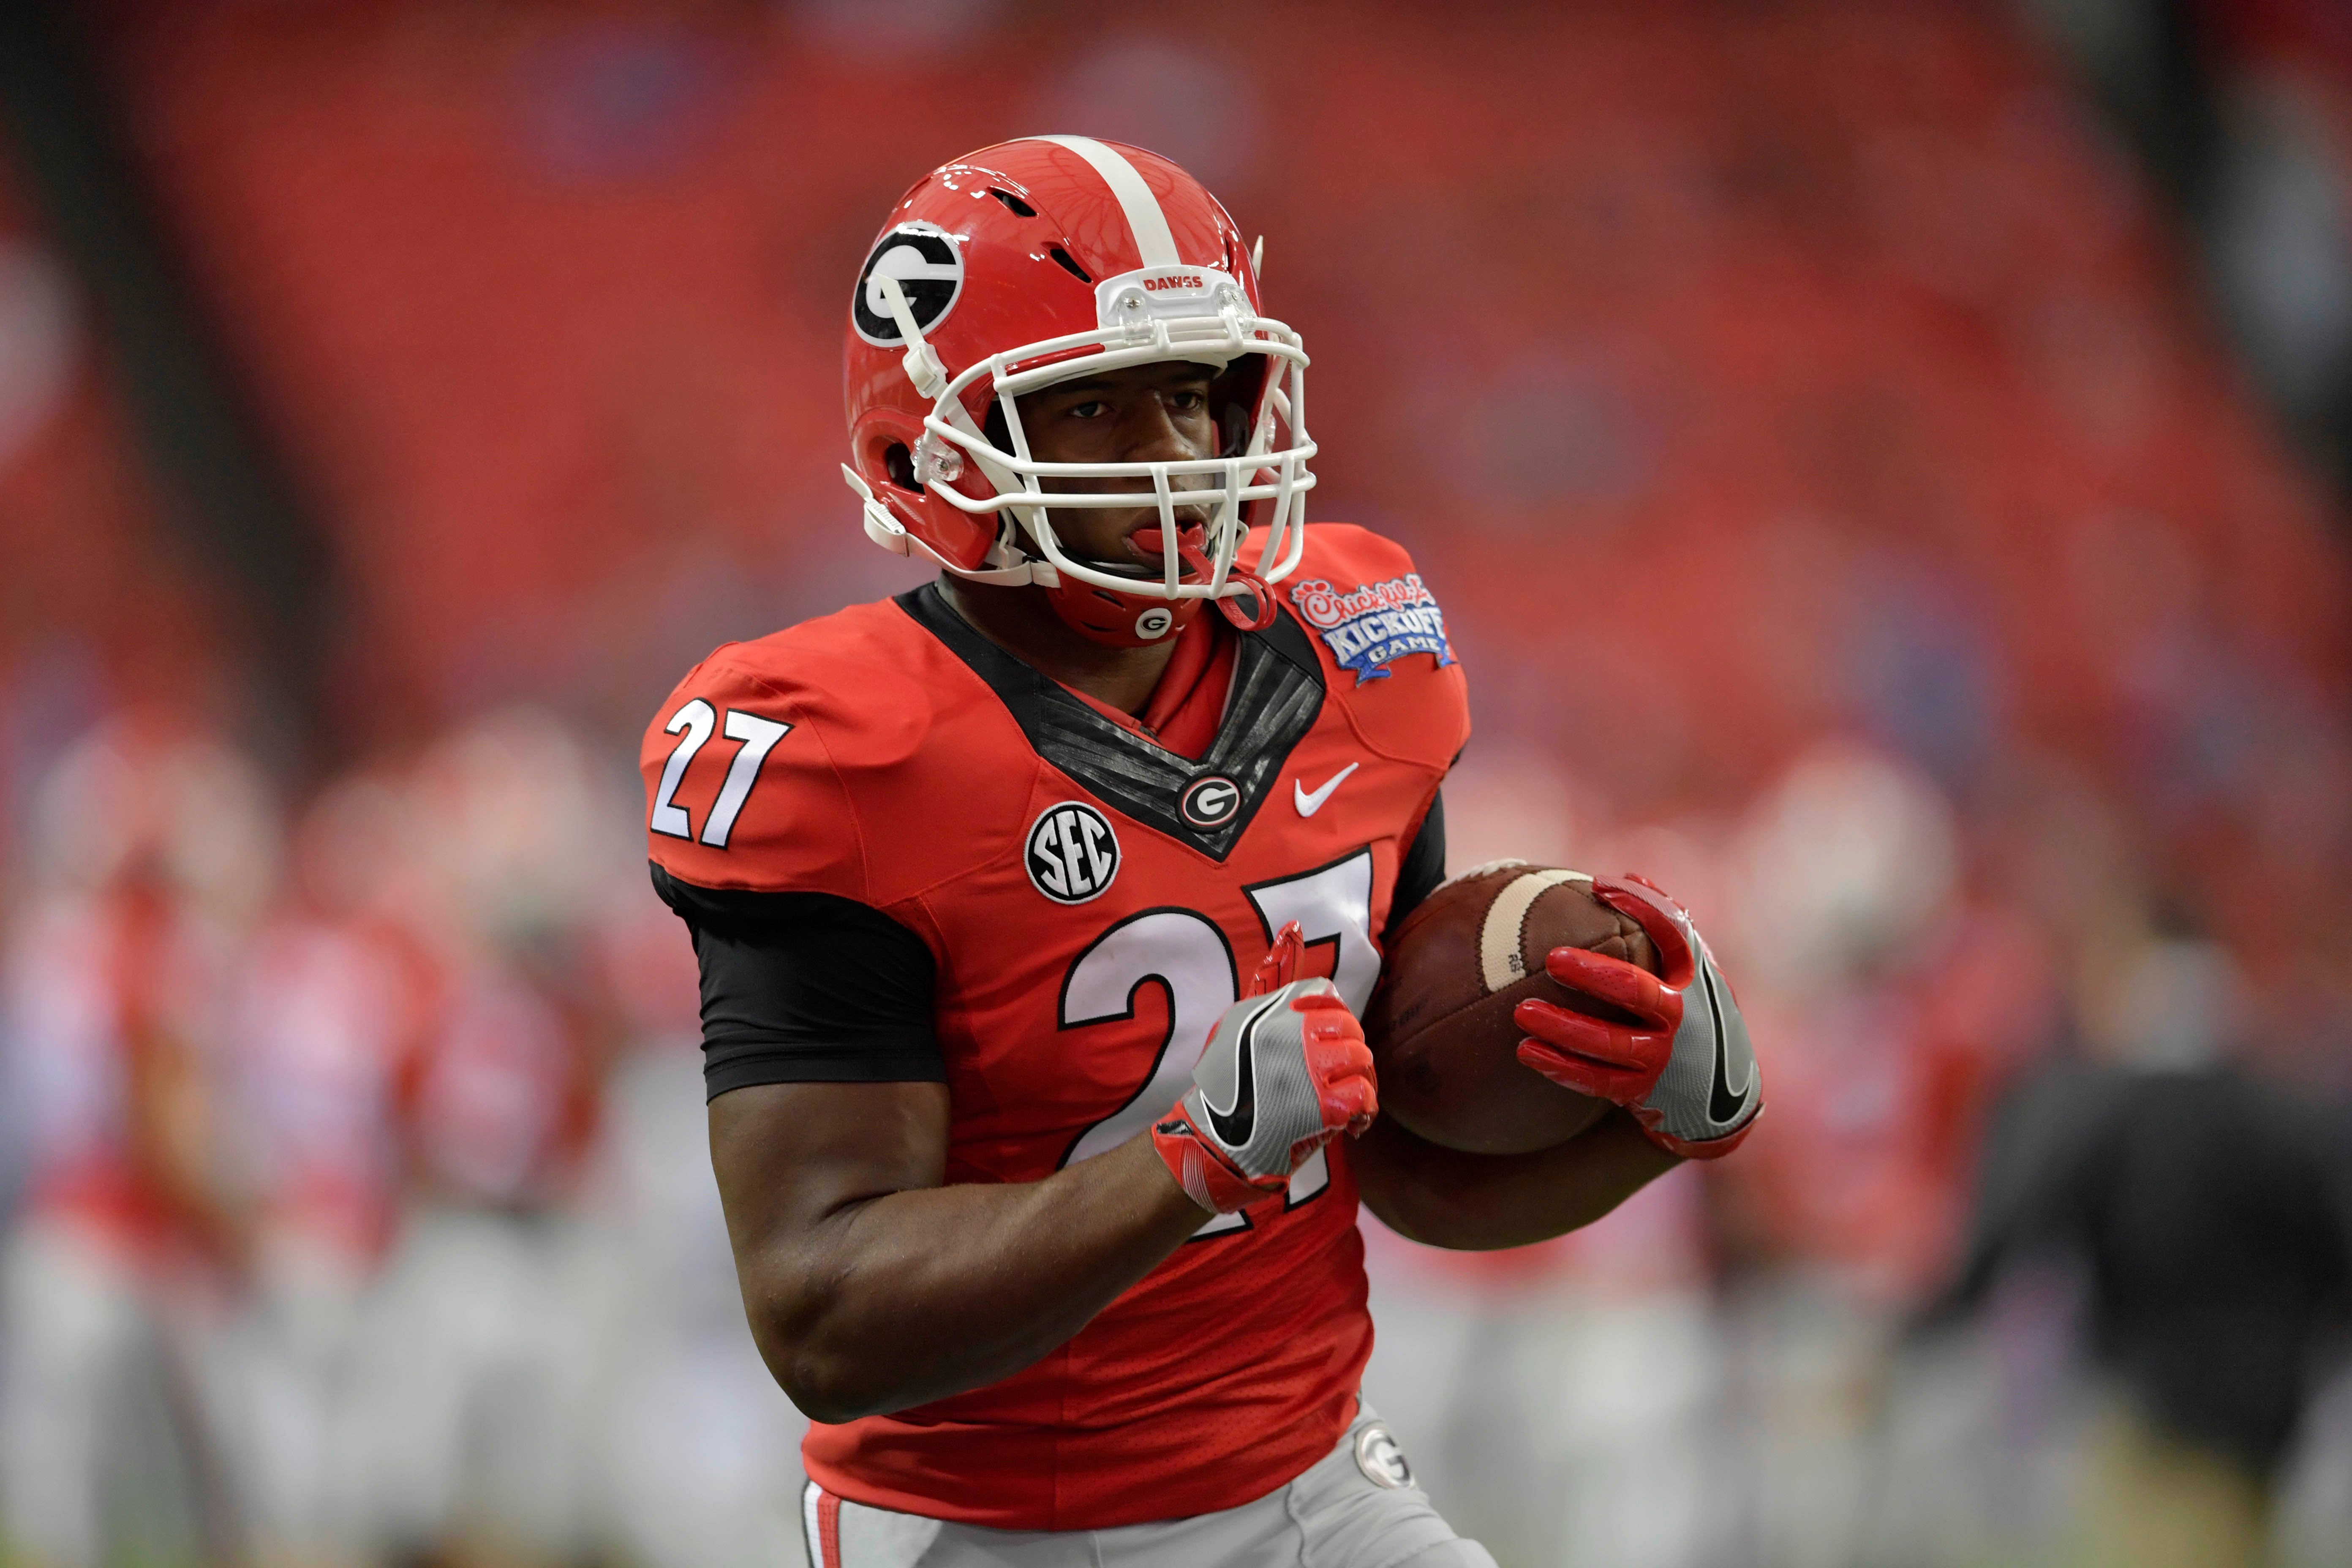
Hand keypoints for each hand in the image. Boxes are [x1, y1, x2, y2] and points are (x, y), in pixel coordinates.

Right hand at [1151, 922, 1378, 1212]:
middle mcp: (1286, 1031)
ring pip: (1361, 1059)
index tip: (1322, 1045)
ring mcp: (1305, 1067)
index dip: (1331, 1021)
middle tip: (1334, 1079)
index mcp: (1269, 1010)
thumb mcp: (1238, 1024)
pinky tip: (1347, 1123)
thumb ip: (1269, 979)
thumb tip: (1295, 926)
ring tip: (1341, 1102)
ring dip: (1357, 1083)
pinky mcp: (1321, 1105)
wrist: (1213, 1145)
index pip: (1325, 994)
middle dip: (1348, 1054)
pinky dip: (1362, 1111)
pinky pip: (1365, 1095)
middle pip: (1350, 1027)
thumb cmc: (1227, 1086)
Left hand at [1512, 874, 1761, 1158]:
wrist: (1720, 1095)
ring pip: (1610, 1043)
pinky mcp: (1642, 1090)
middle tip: (1552, 959)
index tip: (1598, 884)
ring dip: (1565, 1028)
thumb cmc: (1693, 1012)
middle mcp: (1681, 1016)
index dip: (1641, 904)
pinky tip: (1527, 1051)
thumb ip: (1667, 927)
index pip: (1674, 933)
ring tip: (1521, 1012)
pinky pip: (1597, 1081)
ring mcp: (1663, 1056)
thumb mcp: (1692, 972)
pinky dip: (1561, 1068)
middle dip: (1593, 974)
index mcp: (1692, 978)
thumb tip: (1629, 875)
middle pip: (1636, 991)